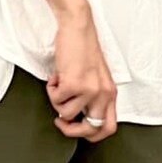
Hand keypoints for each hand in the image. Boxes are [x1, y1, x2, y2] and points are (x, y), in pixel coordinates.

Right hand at [46, 10, 117, 142]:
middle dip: (71, 130)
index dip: (92, 135)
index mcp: (110, 93)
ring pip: (66, 113)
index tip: (78, 129)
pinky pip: (56, 99)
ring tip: (59, 83)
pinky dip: (51, 88)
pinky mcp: (74, 84)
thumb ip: (92, 97)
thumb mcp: (95, 77)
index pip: (109, 128)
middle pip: (91, 129)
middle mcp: (103, 94)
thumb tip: (76, 117)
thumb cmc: (83, 49)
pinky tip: (56, 75)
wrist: (78, 27)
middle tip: (60, 121)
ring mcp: (90, 90)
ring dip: (57, 100)